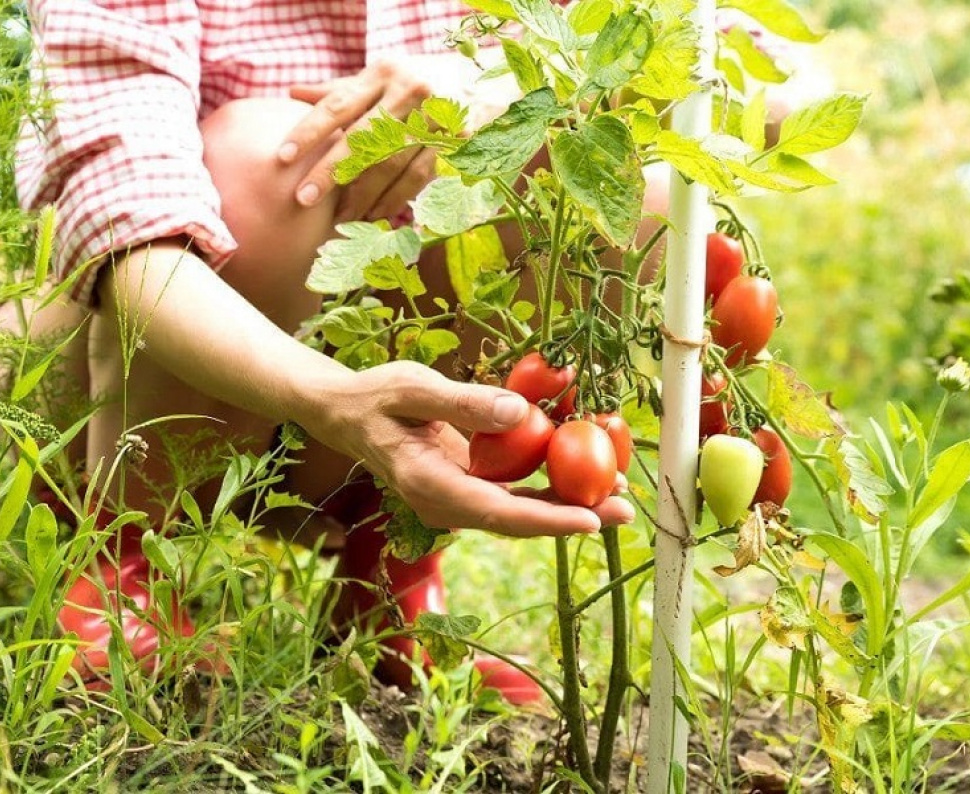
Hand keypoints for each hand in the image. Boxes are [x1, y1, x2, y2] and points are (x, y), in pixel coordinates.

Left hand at [278, 61, 438, 223]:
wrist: (475, 82)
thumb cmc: (411, 83)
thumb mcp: (377, 79)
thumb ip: (338, 90)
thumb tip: (292, 92)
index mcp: (382, 73)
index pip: (338, 104)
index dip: (309, 132)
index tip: (282, 157)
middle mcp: (409, 92)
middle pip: (362, 138)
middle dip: (330, 172)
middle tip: (303, 199)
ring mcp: (434, 118)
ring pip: (390, 164)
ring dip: (362, 195)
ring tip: (340, 217)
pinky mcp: (453, 143)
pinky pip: (417, 178)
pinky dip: (393, 199)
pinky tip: (373, 215)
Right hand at [300, 362, 635, 537]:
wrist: (345, 415)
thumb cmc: (375, 395)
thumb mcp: (412, 386)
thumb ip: (463, 401)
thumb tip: (518, 414)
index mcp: (427, 483)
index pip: (495, 511)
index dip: (545, 519)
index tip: (588, 520)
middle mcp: (443, 503)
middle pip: (515, 521)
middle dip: (571, 518)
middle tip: (624, 511)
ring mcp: (454, 501)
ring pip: (517, 513)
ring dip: (566, 507)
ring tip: (617, 498)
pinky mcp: (464, 490)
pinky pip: (510, 497)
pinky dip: (546, 491)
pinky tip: (582, 478)